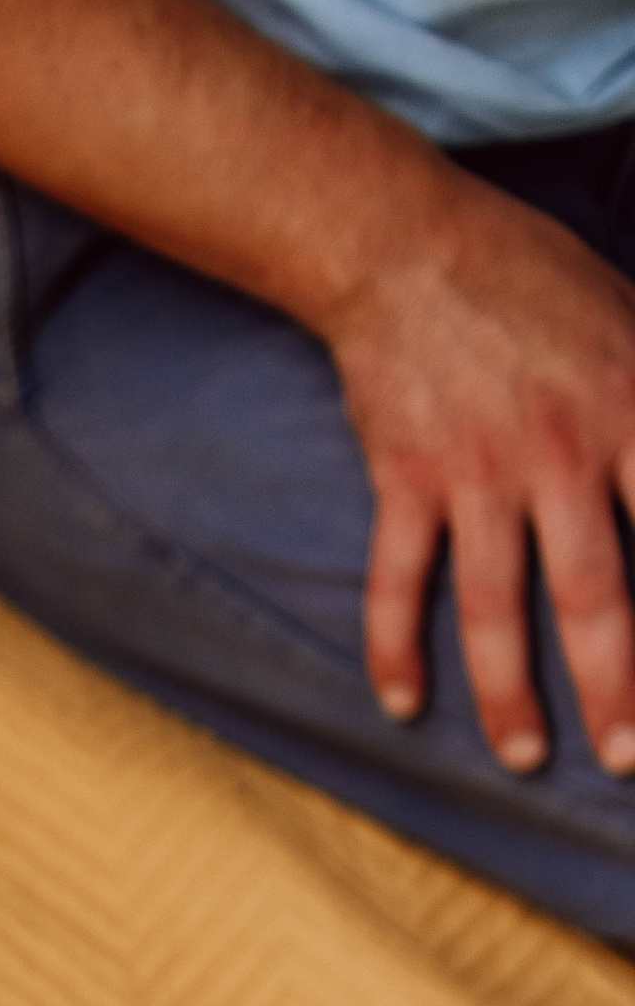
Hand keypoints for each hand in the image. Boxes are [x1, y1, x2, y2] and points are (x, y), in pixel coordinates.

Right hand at [328, 175, 634, 777]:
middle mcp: (559, 453)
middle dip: (616, 685)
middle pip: (595, 594)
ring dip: (509, 693)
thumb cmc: (538, 283)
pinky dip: (394, 647)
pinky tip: (403, 706)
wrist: (409, 247)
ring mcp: (476, 473)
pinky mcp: (406, 481)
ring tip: (525, 758)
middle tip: (628, 757)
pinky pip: (398, 581)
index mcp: (630, 412)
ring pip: (495, 606)